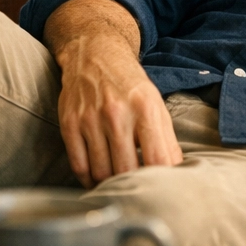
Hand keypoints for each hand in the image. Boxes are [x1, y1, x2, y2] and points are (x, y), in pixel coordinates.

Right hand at [45, 0, 182, 187]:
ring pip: (101, 172)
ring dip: (111, 184)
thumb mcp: (156, 104)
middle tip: (139, 190)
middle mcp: (117, 114)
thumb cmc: (130, 85)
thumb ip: (166, 137)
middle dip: (135, 185)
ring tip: (119, 184)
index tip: (163, 188)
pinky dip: (89, 179)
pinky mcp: (69, 124)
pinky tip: (98, 178)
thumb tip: (175, 169)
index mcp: (145, 108)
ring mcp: (90, 120)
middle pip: (127, 170)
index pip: (158, 158)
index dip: (162, 180)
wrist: (95, 55)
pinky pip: (79, 166)